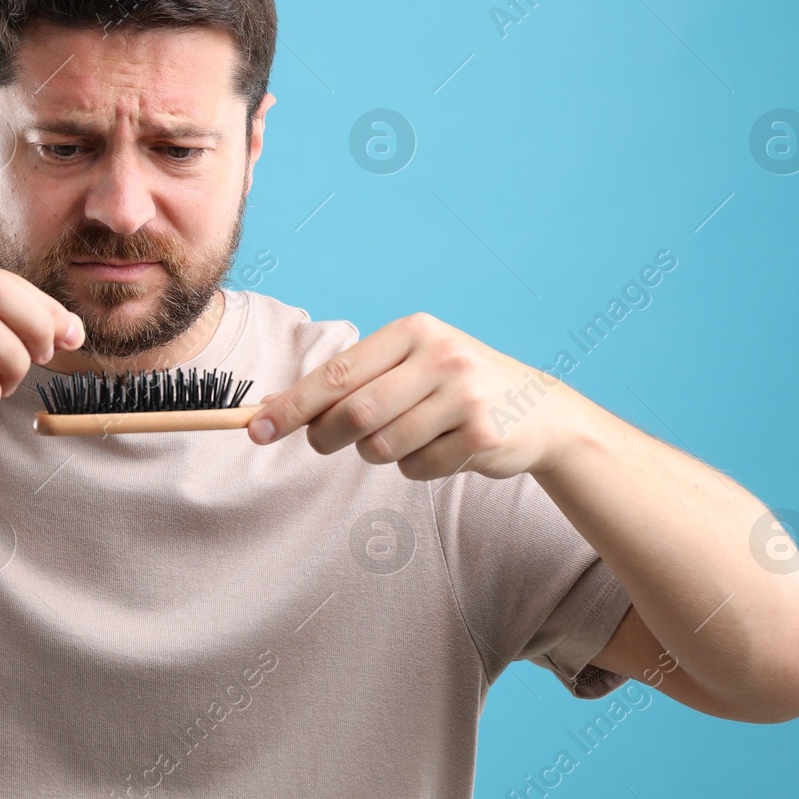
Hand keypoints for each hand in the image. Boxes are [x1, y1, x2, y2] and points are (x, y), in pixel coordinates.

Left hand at [245, 312, 584, 480]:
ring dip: (379, 453)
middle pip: (355, 413)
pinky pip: (416, 468)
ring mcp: (464, 394)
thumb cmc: (454, 387)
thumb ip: (352, 380)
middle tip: (321, 444)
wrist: (541, 411)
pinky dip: (416, 468)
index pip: (337, 372)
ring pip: (382, 446)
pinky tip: (442, 449)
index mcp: (413, 331)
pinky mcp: (481, 434)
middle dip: (326, 436)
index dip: (292, 405)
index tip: (256, 430)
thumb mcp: (409, 365)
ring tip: (407, 436)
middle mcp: (440, 355)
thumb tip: (275, 406)